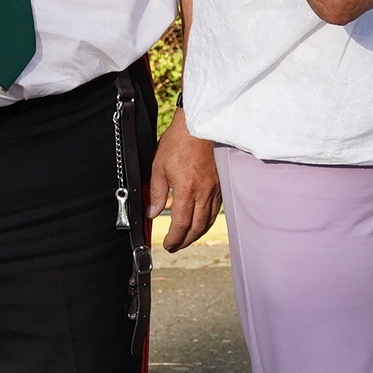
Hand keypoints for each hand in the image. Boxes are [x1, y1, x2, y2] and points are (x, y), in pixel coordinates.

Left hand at [149, 108, 221, 251]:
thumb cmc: (178, 142)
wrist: (199, 126)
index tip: (168, 245)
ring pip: (208, 220)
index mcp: (186, 190)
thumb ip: (156, 192)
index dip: (174, 239)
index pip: (181, 224)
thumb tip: (153, 212)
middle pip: (197, 227)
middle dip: (185, 241)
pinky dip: (207, 220)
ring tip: (187, 238)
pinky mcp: (219, 184)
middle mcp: (203, 193)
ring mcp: (214, 189)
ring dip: (197, 233)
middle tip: (176, 246)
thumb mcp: (158, 167)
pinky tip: (201, 221)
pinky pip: (215, 209)